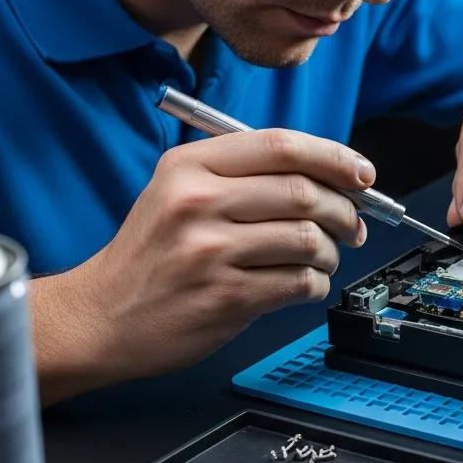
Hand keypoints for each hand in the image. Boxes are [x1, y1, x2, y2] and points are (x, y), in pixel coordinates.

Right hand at [59, 129, 371, 381]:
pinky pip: (298, 283)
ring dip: (330, 251)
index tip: (362, 173)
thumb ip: (243, 175)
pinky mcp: (225, 297)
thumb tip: (328, 175)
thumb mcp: (177, 191)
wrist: (100, 316)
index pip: (282, 146)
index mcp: (190, 166)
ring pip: (308, 240)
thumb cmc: (150, 255)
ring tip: (323, 257)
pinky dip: (314, 284)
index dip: (335, 156)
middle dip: (344, 209)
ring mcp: (211, 252)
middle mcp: (198, 202)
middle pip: (303, 192)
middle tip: (353, 224)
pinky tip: (302, 284)